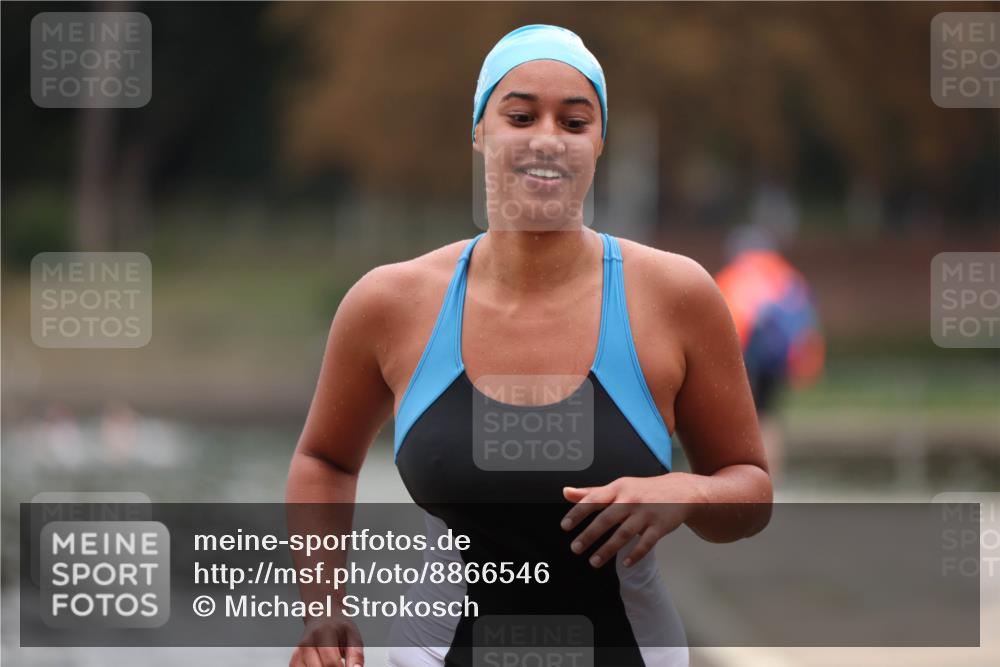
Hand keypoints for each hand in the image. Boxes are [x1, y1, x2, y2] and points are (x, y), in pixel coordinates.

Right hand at [289, 614, 363, 666]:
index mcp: (323, 633)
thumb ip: (356, 654)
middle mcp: (307, 643)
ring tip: (331, 663)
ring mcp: (298, 653)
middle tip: (341, 664)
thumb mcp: (353, 636)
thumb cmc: (339, 628)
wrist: (322, 617)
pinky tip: (321, 664)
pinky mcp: (294, 660)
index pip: (331, 662)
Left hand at [561, 474, 698, 567]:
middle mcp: (630, 500)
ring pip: (624, 533)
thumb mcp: (618, 486)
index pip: (594, 500)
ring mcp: (646, 513)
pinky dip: (635, 554)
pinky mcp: (660, 526)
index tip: (565, 526)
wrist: (680, 491)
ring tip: (593, 562)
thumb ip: (592, 492)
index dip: (578, 513)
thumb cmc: (643, 490)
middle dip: (589, 534)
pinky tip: (625, 564)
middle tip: (575, 548)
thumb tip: (566, 492)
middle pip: (607, 519)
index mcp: (618, 489)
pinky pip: (646, 542)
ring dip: (608, 549)